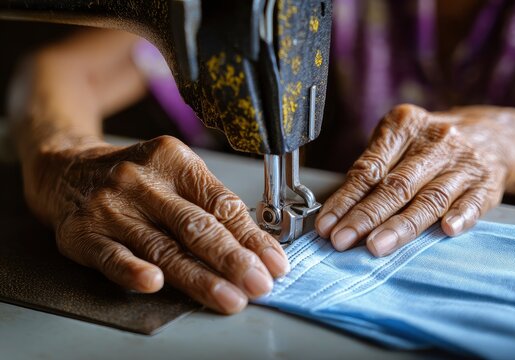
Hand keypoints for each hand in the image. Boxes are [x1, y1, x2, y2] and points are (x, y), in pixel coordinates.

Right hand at [25, 136, 288, 313]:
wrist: (68, 169)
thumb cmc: (136, 178)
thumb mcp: (174, 175)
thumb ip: (209, 205)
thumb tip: (254, 245)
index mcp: (175, 162)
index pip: (221, 203)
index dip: (251, 237)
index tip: (274, 263)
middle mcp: (144, 181)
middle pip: (196, 226)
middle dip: (233, 259)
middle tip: (259, 284)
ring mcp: (112, 206)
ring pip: (162, 247)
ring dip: (199, 277)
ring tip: (228, 298)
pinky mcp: (84, 232)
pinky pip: (112, 255)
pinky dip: (132, 271)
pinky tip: (154, 283)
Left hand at [315, 104, 514, 256]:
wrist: (489, 135)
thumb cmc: (428, 145)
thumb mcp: (398, 141)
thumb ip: (372, 170)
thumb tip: (337, 214)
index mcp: (403, 127)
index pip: (369, 169)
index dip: (345, 200)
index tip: (326, 226)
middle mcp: (434, 142)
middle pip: (395, 186)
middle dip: (365, 217)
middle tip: (342, 241)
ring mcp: (463, 162)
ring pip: (429, 198)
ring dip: (401, 225)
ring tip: (376, 246)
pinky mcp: (487, 182)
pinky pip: (473, 201)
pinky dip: (460, 215)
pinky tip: (446, 230)